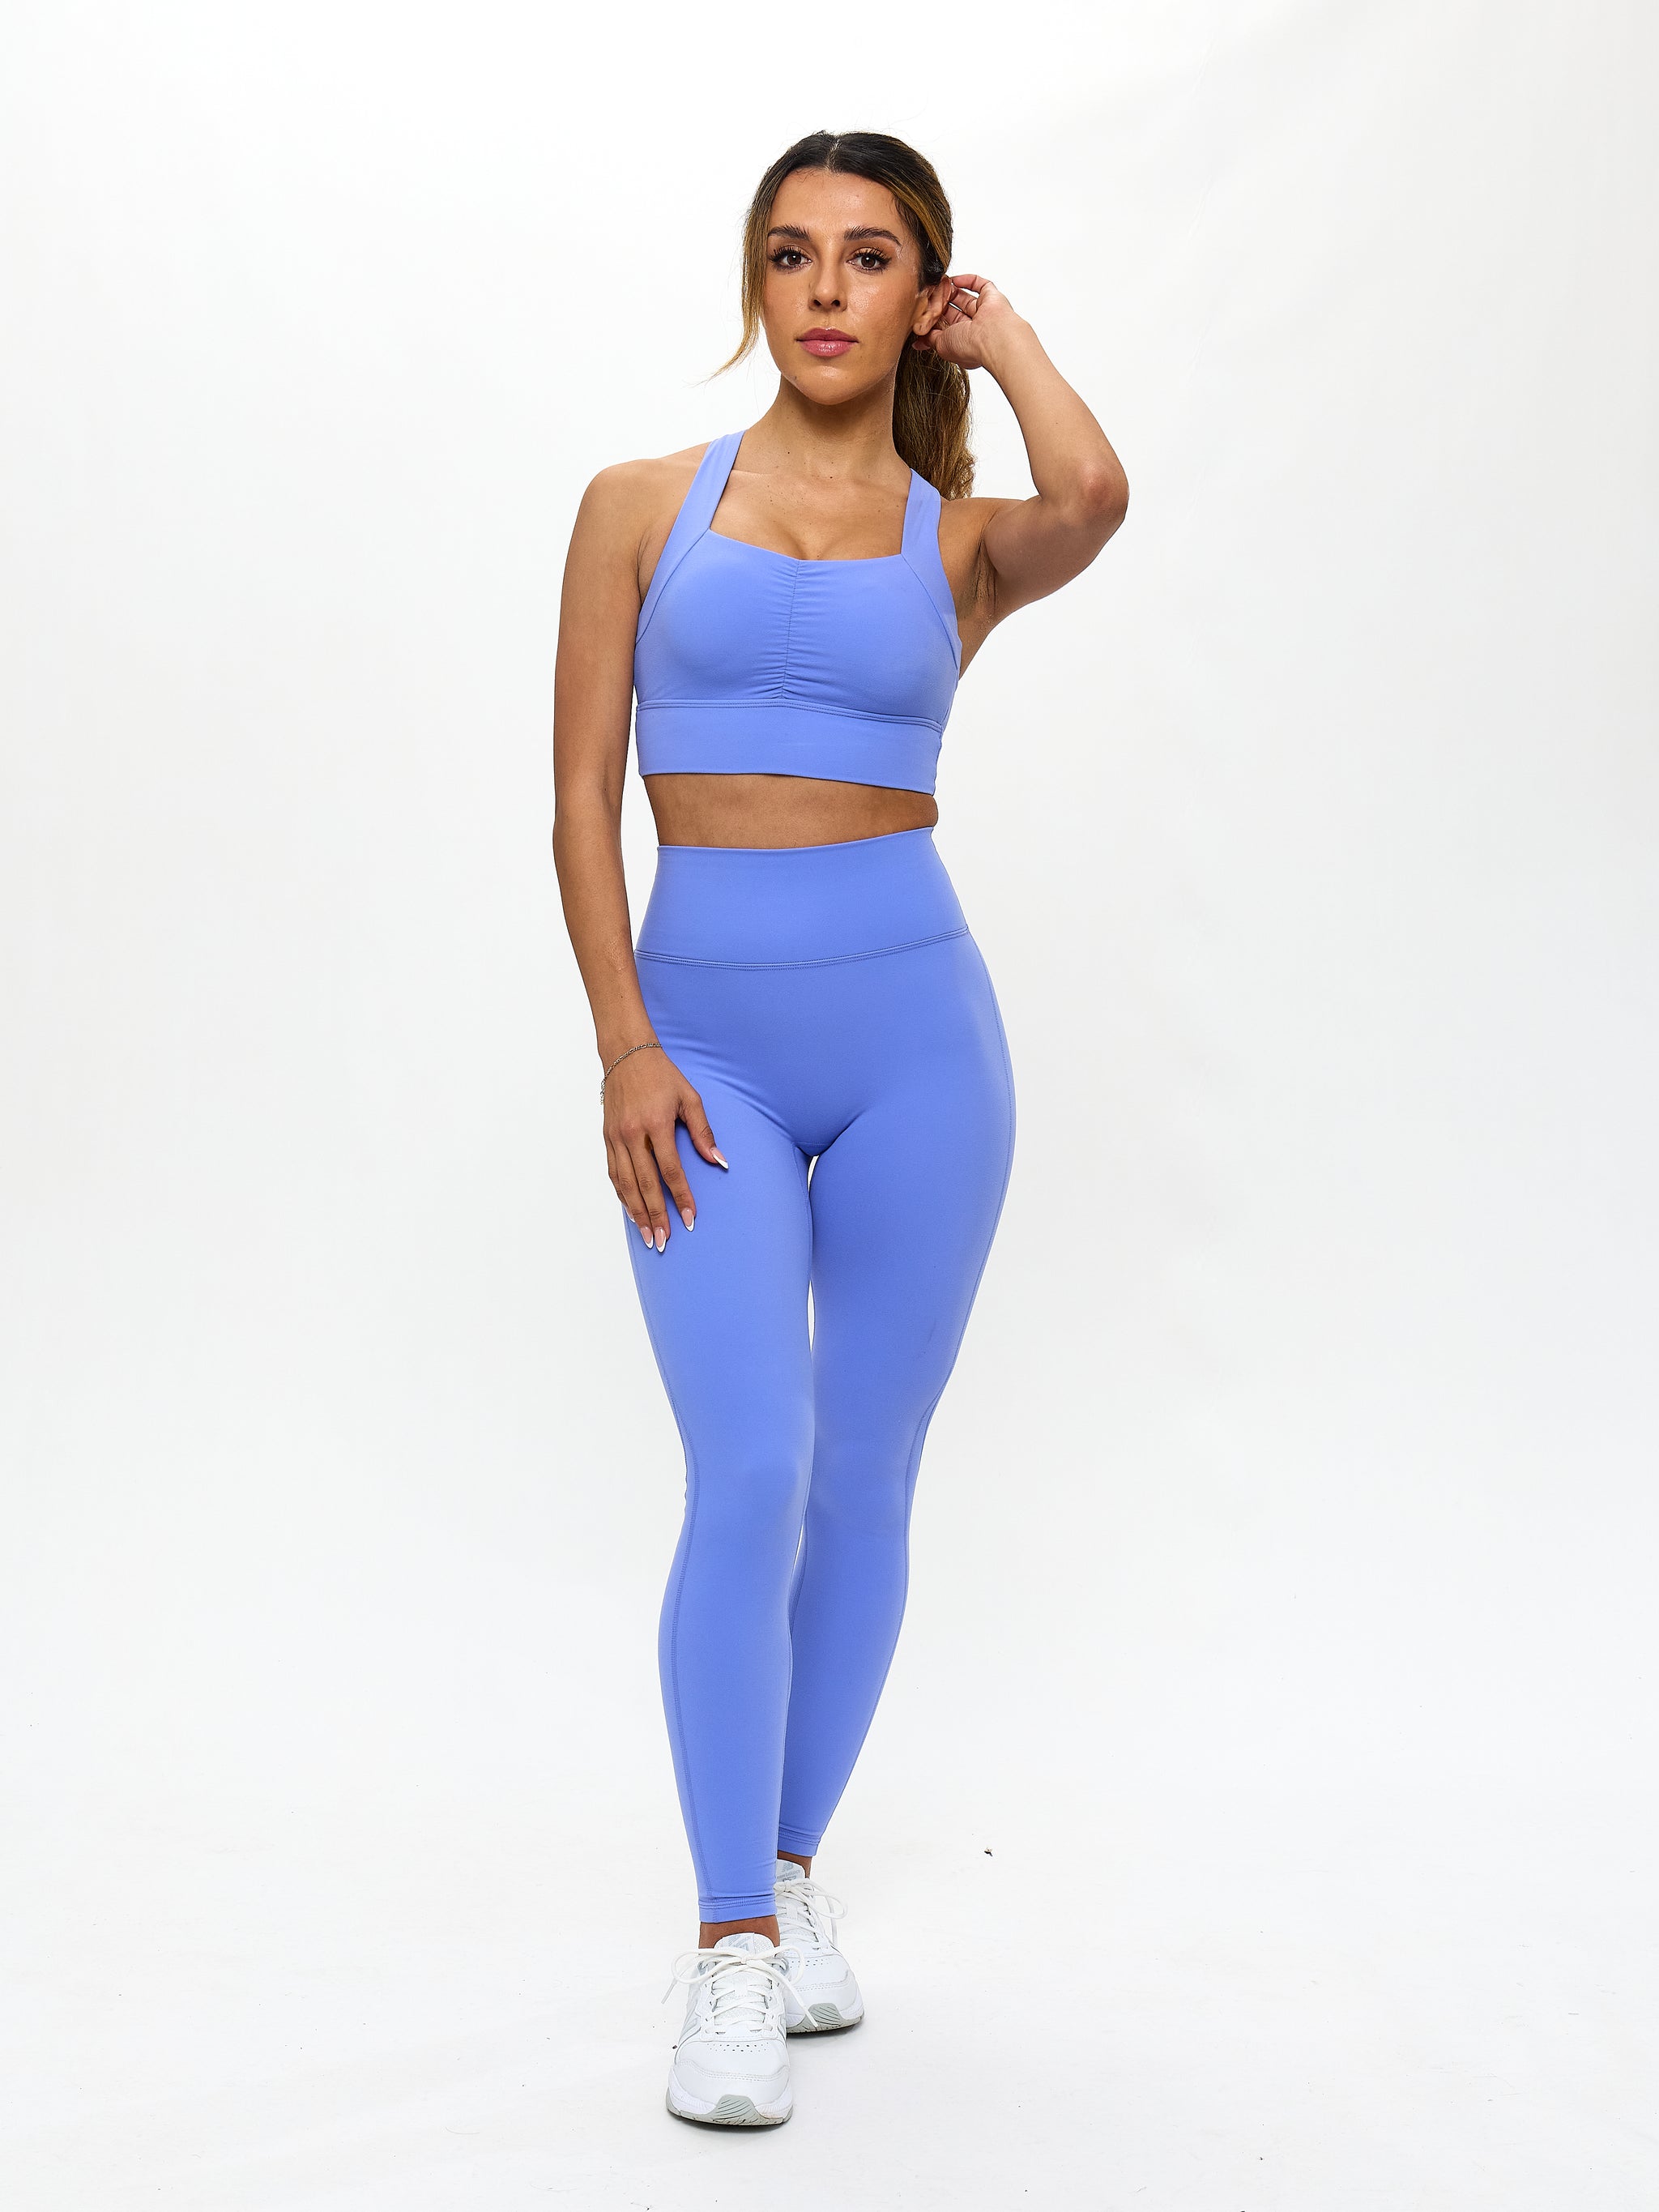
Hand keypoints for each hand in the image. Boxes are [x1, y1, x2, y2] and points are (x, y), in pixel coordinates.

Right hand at [603, 1045, 725, 1250]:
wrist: (626, 1054)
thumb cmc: (662, 1075)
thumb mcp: (689, 1097)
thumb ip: (703, 1132)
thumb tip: (719, 1161)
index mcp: (656, 1124)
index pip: (670, 1170)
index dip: (681, 1197)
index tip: (690, 1218)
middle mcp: (632, 1134)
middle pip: (645, 1184)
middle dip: (656, 1215)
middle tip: (664, 1241)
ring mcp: (616, 1137)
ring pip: (625, 1184)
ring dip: (636, 1212)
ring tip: (647, 1235)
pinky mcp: (607, 1138)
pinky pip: (613, 1173)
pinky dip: (621, 1195)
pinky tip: (631, 1210)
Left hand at [911, 272, 1019, 370]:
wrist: (992, 338)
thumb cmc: (969, 346)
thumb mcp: (941, 345)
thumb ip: (930, 339)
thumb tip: (919, 339)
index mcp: (964, 342)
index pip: (945, 328)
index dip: (933, 321)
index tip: (921, 315)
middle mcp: (974, 328)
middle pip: (953, 311)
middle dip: (940, 304)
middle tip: (928, 296)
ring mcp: (984, 312)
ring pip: (964, 298)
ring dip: (950, 291)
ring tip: (937, 285)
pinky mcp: (992, 297)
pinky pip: (979, 284)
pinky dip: (967, 280)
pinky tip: (953, 280)